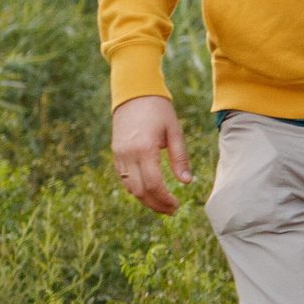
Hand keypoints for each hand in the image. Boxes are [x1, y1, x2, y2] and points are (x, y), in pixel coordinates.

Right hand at [111, 95, 192, 214]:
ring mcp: (119, 154)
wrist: (134, 93)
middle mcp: (128, 154)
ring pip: (129, 187)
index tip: (176, 205)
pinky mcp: (116, 153)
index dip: (164, 199)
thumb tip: (187, 182)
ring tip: (162, 204)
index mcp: (144, 149)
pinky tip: (150, 191)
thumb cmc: (159, 111)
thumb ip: (180, 158)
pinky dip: (136, 188)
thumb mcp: (175, 131)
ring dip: (145, 199)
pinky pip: (124, 178)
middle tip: (172, 210)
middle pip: (139, 191)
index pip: (153, 184)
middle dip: (155, 204)